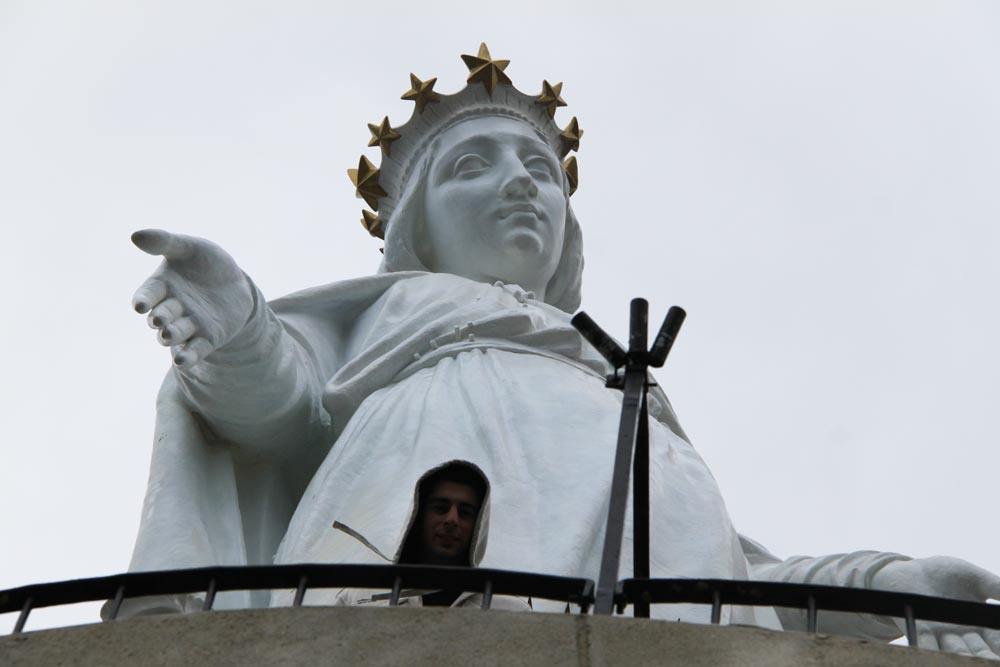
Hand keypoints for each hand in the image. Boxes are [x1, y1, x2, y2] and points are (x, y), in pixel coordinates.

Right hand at [131, 229, 253, 368]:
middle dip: (160, 318)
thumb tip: (135, 235)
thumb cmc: (206, 262)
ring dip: (171, 337)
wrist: (234, 282)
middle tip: (160, 320)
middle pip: (162, 316)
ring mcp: (190, 325)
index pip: (148, 294)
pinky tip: (184, 361)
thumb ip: (165, 242)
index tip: (139, 305)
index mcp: (162, 286)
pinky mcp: (208, 338)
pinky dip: (188, 356)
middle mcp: (172, 308)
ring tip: (168, 336)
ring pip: (176, 335)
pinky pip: (195, 350)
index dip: (143, 299)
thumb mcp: (190, 248)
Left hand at [874, 556, 999, 659]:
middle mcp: (963, 636)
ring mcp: (941, 636)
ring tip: (966, 659)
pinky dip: (931, 652)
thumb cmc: (943, 573)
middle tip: (989, 660)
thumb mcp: (974, 578)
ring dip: (961, 656)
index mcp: (981, 626)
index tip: (998, 654)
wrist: (909, 570)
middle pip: (978, 652)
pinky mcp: (920, 631)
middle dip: (984, 657)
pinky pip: (927, 645)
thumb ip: (995, 586)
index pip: (996, 641)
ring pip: (955, 652)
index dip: (999, 646)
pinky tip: (932, 657)